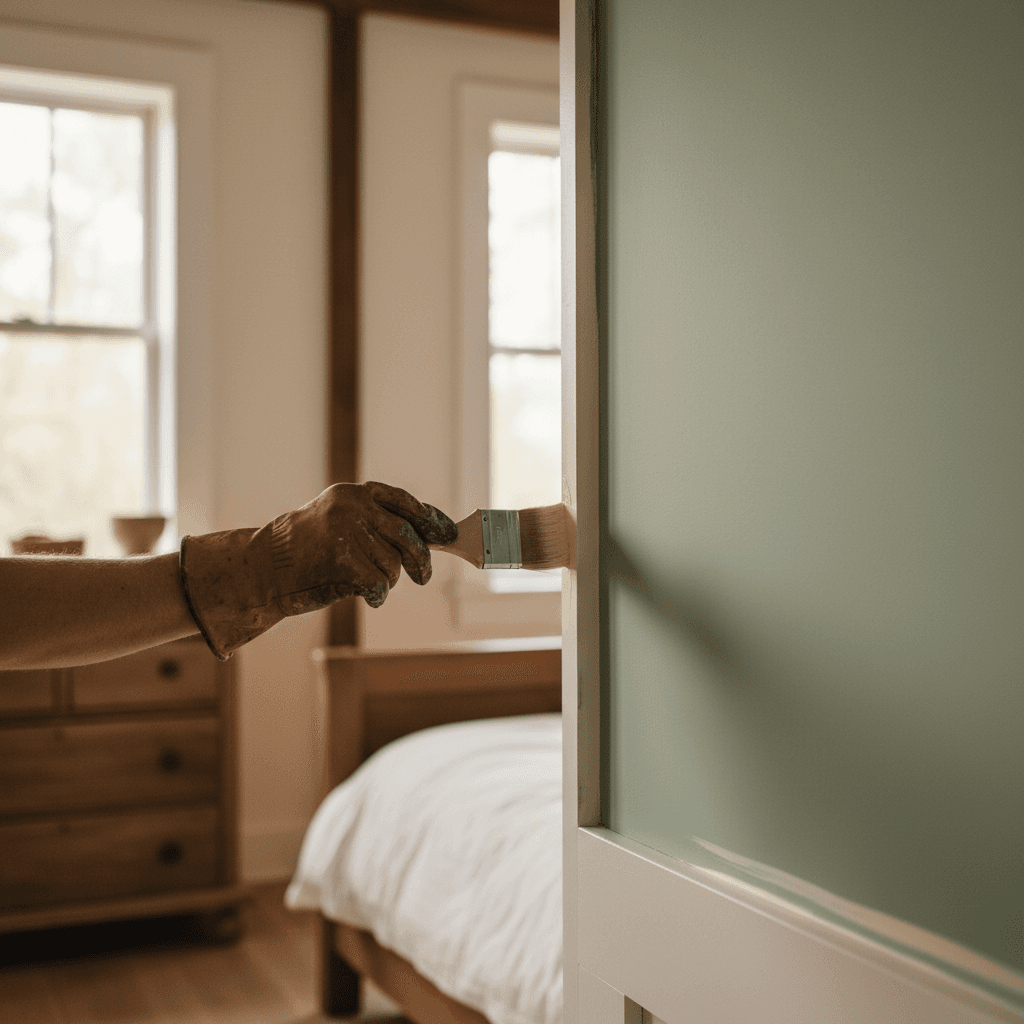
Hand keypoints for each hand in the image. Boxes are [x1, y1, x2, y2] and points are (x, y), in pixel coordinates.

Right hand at [273, 481, 457, 611]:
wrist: (263, 569)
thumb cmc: (307, 551)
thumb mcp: (342, 523)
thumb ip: (377, 524)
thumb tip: (429, 537)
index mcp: (355, 494)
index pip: (405, 502)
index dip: (430, 519)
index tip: (447, 533)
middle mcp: (353, 507)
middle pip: (407, 535)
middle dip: (421, 560)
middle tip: (423, 577)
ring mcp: (347, 531)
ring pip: (393, 564)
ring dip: (388, 580)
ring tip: (368, 583)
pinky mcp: (342, 559)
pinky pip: (379, 583)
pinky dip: (378, 595)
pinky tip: (368, 596)